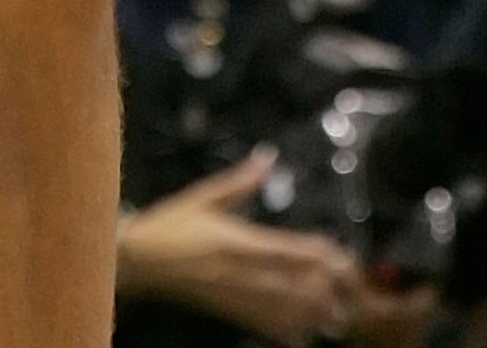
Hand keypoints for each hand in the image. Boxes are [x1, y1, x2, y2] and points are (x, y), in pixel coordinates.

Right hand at [117, 153, 360, 341]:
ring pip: (280, 311)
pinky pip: (260, 326)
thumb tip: (267, 157)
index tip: (336, 254)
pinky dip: (283, 333)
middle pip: (288, 286)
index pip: (282, 249)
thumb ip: (240, 181)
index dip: (312, 254)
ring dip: (309, 316)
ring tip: (334, 319)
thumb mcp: (204, 196)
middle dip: (320, 291)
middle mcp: (237, 272)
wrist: (140, 259)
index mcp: (234, 240)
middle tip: (347, 293)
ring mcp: (233, 296)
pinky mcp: (227, 312)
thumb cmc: (172, 224)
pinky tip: (301, 336)